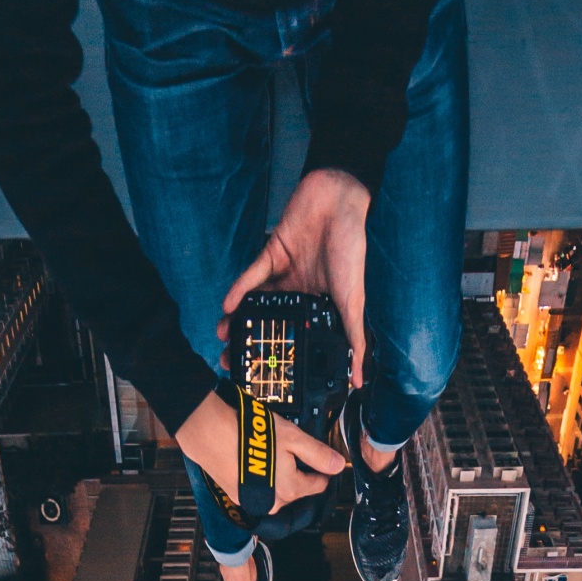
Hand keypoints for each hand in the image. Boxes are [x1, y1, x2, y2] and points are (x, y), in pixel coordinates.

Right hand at [175, 389, 343, 515]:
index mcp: (292, 489)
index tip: (320, 457)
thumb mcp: (293, 438)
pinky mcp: (237, 497)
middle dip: (297, 471)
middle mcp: (274, 503)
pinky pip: (258, 490)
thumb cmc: (252, 434)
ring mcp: (254, 502)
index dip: (323, 469)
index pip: (319, 484)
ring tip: (268, 451)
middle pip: (297, 488)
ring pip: (277, 490)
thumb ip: (318, 454)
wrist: (210, 434)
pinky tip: (252, 459)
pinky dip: (259, 478)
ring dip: (278, 475)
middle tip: (288, 447)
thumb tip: (339, 465)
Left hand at [218, 168, 370, 387]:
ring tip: (223, 336)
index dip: (278, 355)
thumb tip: (358, 380)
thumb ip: (353, 337)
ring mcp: (282, 274)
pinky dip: (239, 289)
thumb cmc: (352, 248)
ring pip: (255, 302)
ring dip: (238, 318)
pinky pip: (252, 275)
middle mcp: (297, 293)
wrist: (340, 200)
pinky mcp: (271, 254)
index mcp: (317, 307)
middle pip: (268, 322)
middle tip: (230, 361)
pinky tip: (228, 305)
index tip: (261, 375)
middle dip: (249, 341)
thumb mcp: (354, 301)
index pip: (293, 336)